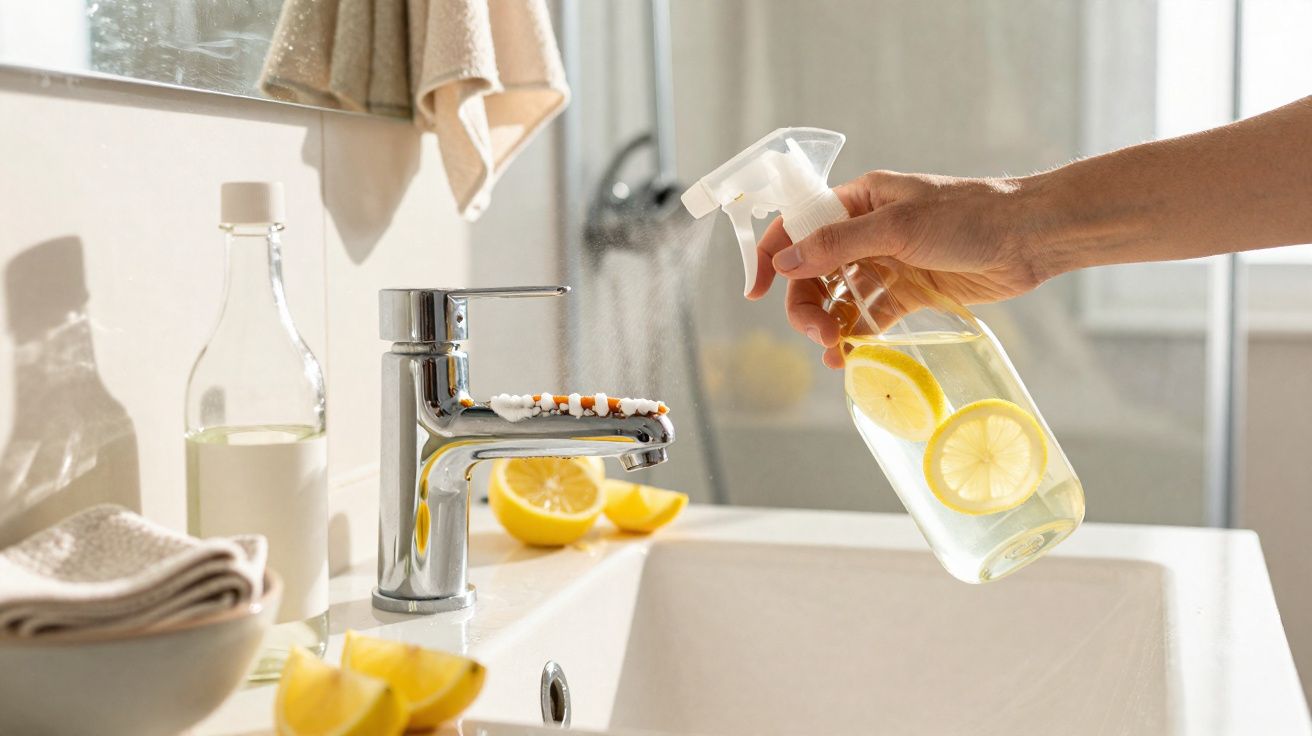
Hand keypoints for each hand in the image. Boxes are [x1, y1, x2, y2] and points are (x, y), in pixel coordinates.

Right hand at [748, 170, 1049, 367]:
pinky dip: (858, 335)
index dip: (772, 255)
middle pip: (816, 270)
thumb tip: (785, 261)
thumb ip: (838, 244)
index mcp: (859, 200)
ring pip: (841, 296)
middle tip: (817, 334)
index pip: (799, 225)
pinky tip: (850, 356)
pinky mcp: (911, 291)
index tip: (755, 291)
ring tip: (834, 350)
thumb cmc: (968, 216)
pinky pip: (871, 315)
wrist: (1029, 237)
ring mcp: (888, 262)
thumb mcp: (897, 226)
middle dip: (807, 303)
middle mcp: (867, 230)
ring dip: (830, 323)